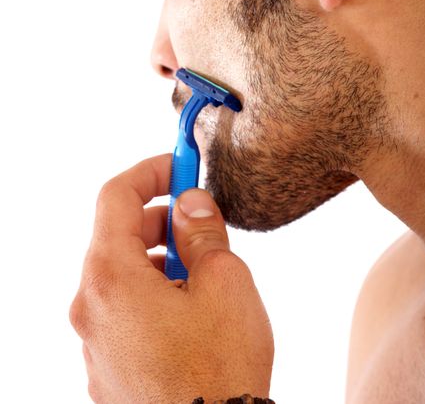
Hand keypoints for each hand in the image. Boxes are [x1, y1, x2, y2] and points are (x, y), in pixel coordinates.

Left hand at [69, 154, 273, 403]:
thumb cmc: (220, 370)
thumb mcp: (224, 282)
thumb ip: (201, 231)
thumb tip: (190, 204)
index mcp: (110, 278)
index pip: (115, 197)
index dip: (150, 172)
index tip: (179, 164)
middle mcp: (91, 308)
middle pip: (117, 236)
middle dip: (159, 219)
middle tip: (200, 219)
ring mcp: (96, 342)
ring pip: (122, 275)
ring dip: (159, 258)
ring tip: (202, 271)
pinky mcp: (109, 367)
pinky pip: (124, 310)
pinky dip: (152, 292)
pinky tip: (191, 310)